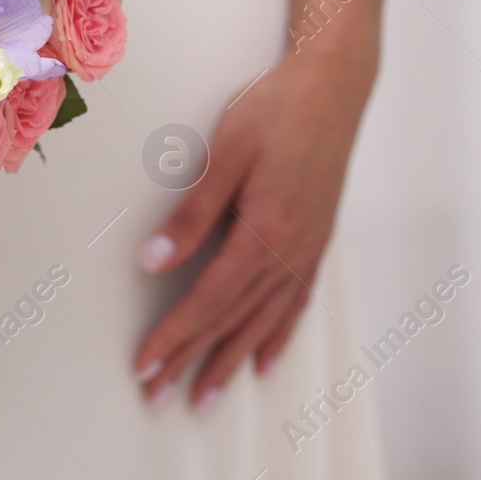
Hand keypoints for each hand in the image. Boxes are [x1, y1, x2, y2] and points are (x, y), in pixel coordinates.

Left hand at [132, 38, 375, 409]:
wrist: (334, 83)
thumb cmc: (277, 108)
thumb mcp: (226, 152)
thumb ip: (192, 213)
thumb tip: (153, 261)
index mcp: (264, 230)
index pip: (209, 299)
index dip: (175, 336)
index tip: (146, 364)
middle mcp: (290, 250)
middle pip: (234, 319)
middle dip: (194, 360)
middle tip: (160, 394)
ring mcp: (308, 247)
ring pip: (265, 320)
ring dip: (232, 360)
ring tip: (206, 395)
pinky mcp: (317, 239)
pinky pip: (296, 302)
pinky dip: (277, 336)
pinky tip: (264, 360)